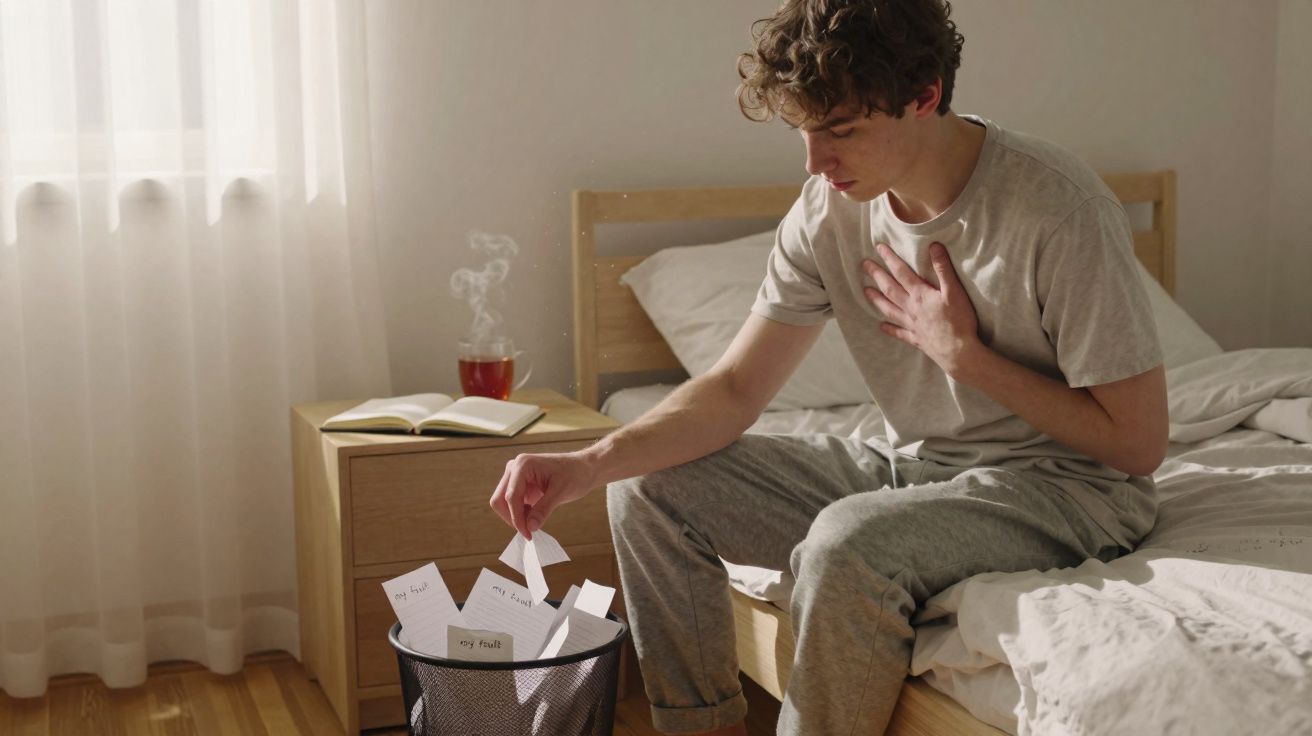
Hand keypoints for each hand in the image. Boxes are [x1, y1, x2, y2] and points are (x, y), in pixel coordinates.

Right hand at [489, 450, 597, 539]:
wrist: (585, 468)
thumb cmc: (576, 474)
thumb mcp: (561, 493)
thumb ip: (543, 510)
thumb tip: (529, 528)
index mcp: (523, 465)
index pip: (511, 497)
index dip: (517, 518)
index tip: (528, 535)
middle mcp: (515, 467)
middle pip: (500, 499)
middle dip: (512, 518)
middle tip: (528, 533)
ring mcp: (515, 475)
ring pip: (503, 502)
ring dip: (516, 516)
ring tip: (534, 523)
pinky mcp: (520, 484)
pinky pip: (512, 502)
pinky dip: (520, 513)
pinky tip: (535, 516)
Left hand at [862, 242, 982, 377]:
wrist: (958, 352)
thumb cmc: (959, 321)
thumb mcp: (954, 291)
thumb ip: (943, 269)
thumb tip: (934, 246)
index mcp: (919, 295)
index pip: (901, 272)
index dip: (890, 259)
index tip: (879, 248)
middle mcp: (911, 308)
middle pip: (890, 289)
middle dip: (877, 275)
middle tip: (864, 265)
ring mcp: (911, 325)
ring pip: (889, 309)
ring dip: (876, 299)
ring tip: (865, 291)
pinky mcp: (916, 339)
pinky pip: (899, 333)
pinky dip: (890, 329)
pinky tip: (881, 327)